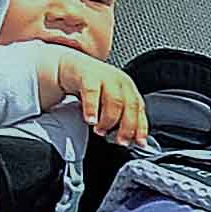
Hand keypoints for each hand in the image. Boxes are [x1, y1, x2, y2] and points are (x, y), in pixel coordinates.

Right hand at [34, 45, 150, 145]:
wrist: (70, 67)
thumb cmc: (92, 88)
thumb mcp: (109, 102)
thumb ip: (120, 117)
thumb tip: (130, 140)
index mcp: (129, 88)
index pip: (139, 110)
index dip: (140, 128)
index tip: (138, 143)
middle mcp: (120, 81)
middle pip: (130, 106)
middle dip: (126, 127)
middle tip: (119, 141)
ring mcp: (105, 76)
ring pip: (114, 101)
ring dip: (109, 121)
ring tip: (100, 131)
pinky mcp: (88, 75)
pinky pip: (92, 93)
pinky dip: (92, 109)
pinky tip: (90, 120)